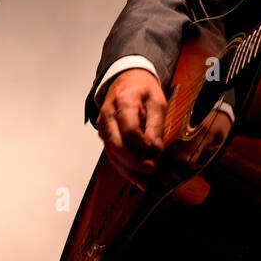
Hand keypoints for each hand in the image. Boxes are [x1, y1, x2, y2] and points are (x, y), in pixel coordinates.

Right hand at [95, 68, 167, 186]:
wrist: (127, 78)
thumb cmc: (143, 89)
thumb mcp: (157, 101)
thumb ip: (156, 125)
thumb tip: (155, 148)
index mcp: (123, 102)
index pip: (129, 129)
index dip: (143, 144)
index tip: (156, 150)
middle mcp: (108, 115)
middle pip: (116, 144)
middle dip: (134, 162)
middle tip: (151, 169)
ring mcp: (103, 125)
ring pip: (112, 153)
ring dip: (128, 170)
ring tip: (146, 182)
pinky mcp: (104, 134)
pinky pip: (111, 154)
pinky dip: (123, 168)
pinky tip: (136, 178)